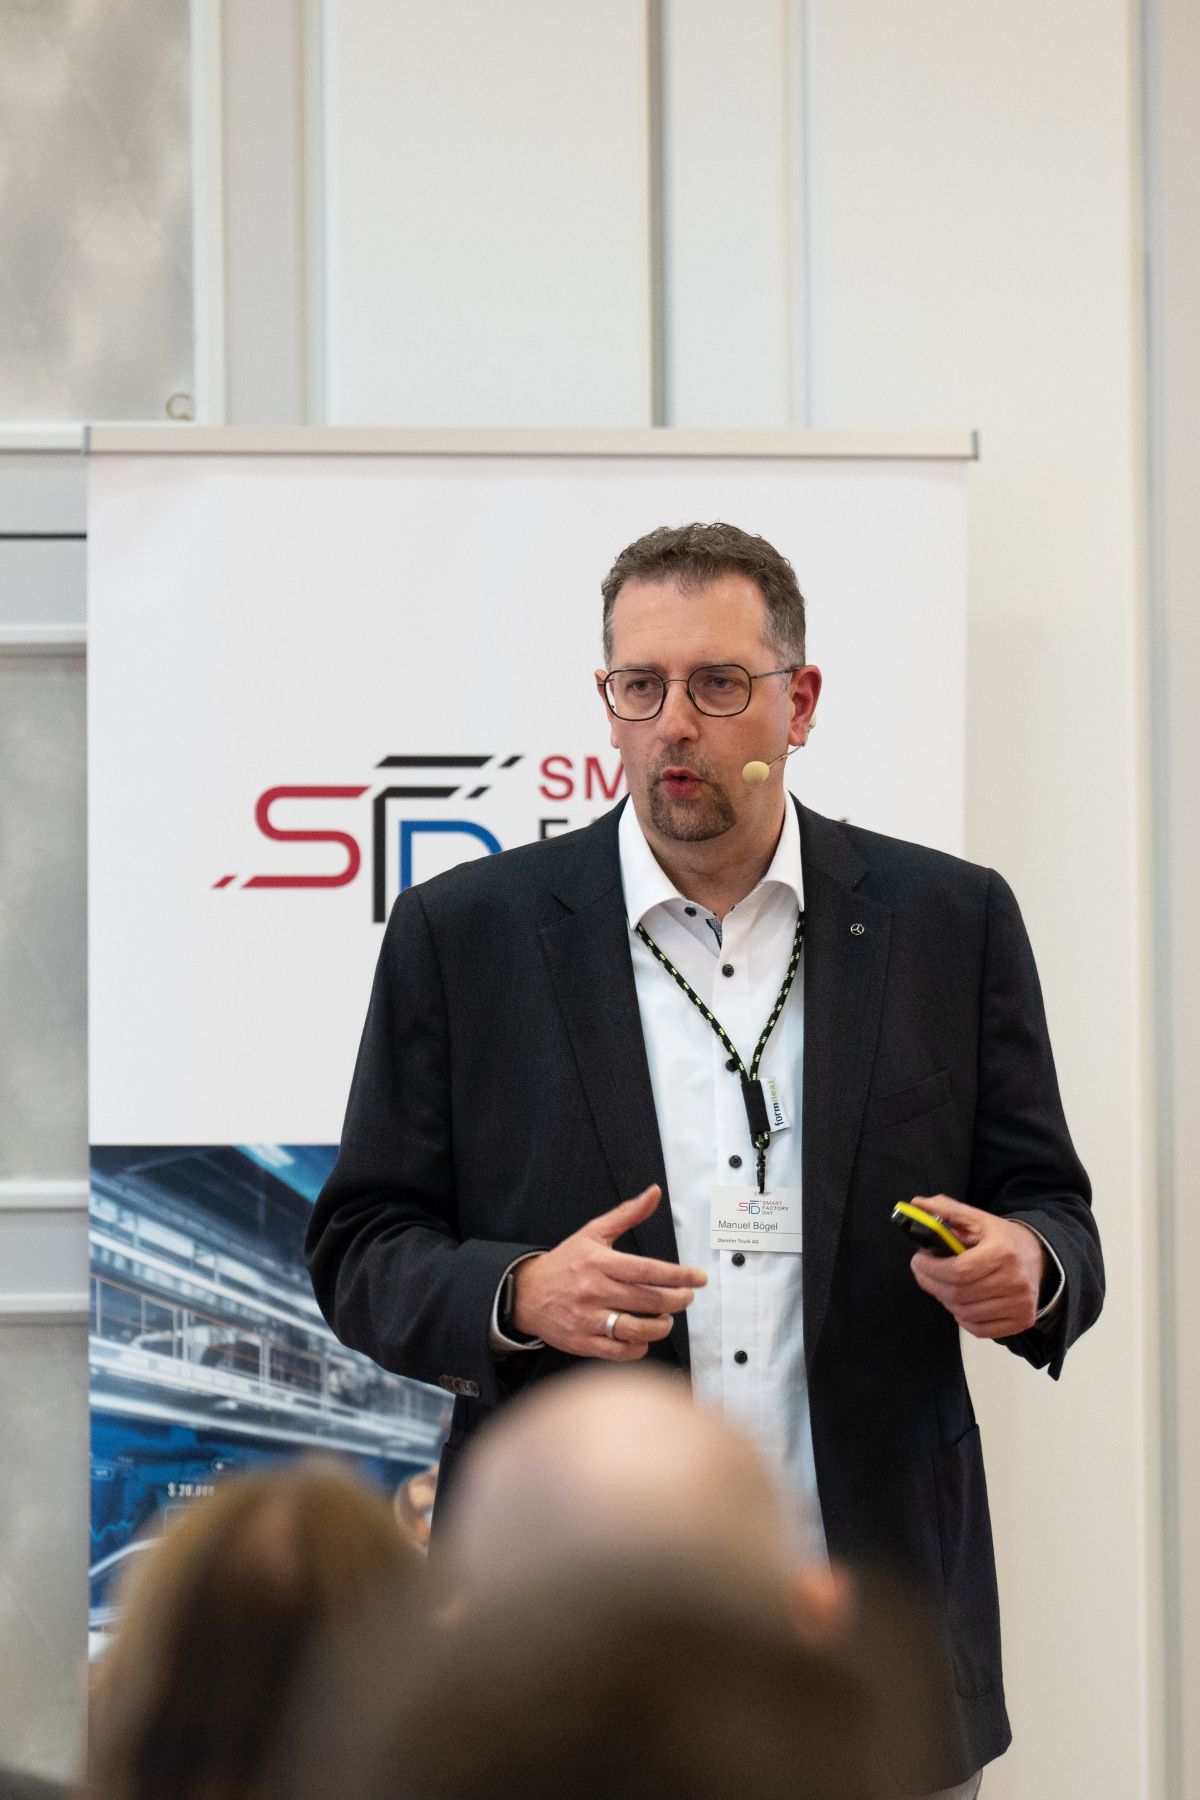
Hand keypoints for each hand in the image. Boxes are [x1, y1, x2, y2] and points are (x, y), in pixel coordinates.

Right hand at [512, 1184, 705, 1360]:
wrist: (526, 1293)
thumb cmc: (565, 1262)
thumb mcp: (593, 1232)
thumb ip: (627, 1214)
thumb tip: (654, 1193)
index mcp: (600, 1263)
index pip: (647, 1270)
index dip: (678, 1275)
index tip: (698, 1278)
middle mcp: (594, 1291)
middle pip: (648, 1300)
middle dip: (676, 1300)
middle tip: (686, 1297)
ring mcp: (588, 1319)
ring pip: (637, 1329)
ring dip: (661, 1326)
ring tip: (666, 1318)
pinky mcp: (583, 1342)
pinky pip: (620, 1351)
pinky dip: (639, 1347)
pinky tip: (643, 1337)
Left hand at [908, 1193, 1046, 1337]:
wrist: (1037, 1255)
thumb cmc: (1001, 1238)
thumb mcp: (976, 1218)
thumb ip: (946, 1210)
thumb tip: (916, 1204)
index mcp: (1003, 1252)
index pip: (958, 1271)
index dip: (930, 1269)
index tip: (918, 1261)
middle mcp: (1015, 1280)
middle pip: (959, 1294)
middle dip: (932, 1284)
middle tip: (924, 1273)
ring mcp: (1021, 1303)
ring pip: (966, 1313)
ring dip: (946, 1300)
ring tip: (944, 1285)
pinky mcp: (1022, 1320)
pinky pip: (979, 1329)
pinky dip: (963, 1318)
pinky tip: (962, 1301)